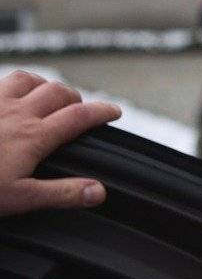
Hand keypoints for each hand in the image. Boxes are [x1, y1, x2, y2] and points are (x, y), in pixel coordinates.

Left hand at [0, 70, 121, 216]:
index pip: (80, 116)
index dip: (102, 112)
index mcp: (34, 137)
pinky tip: (7, 97)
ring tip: (47, 95)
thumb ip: (61, 193)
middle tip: (81, 109)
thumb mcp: (19, 199)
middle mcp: (17, 113)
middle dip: (75, 97)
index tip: (115, 112)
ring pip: (27, 79)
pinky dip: (10, 85)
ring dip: (44, 85)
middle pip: (58, 92)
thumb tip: (98, 191)